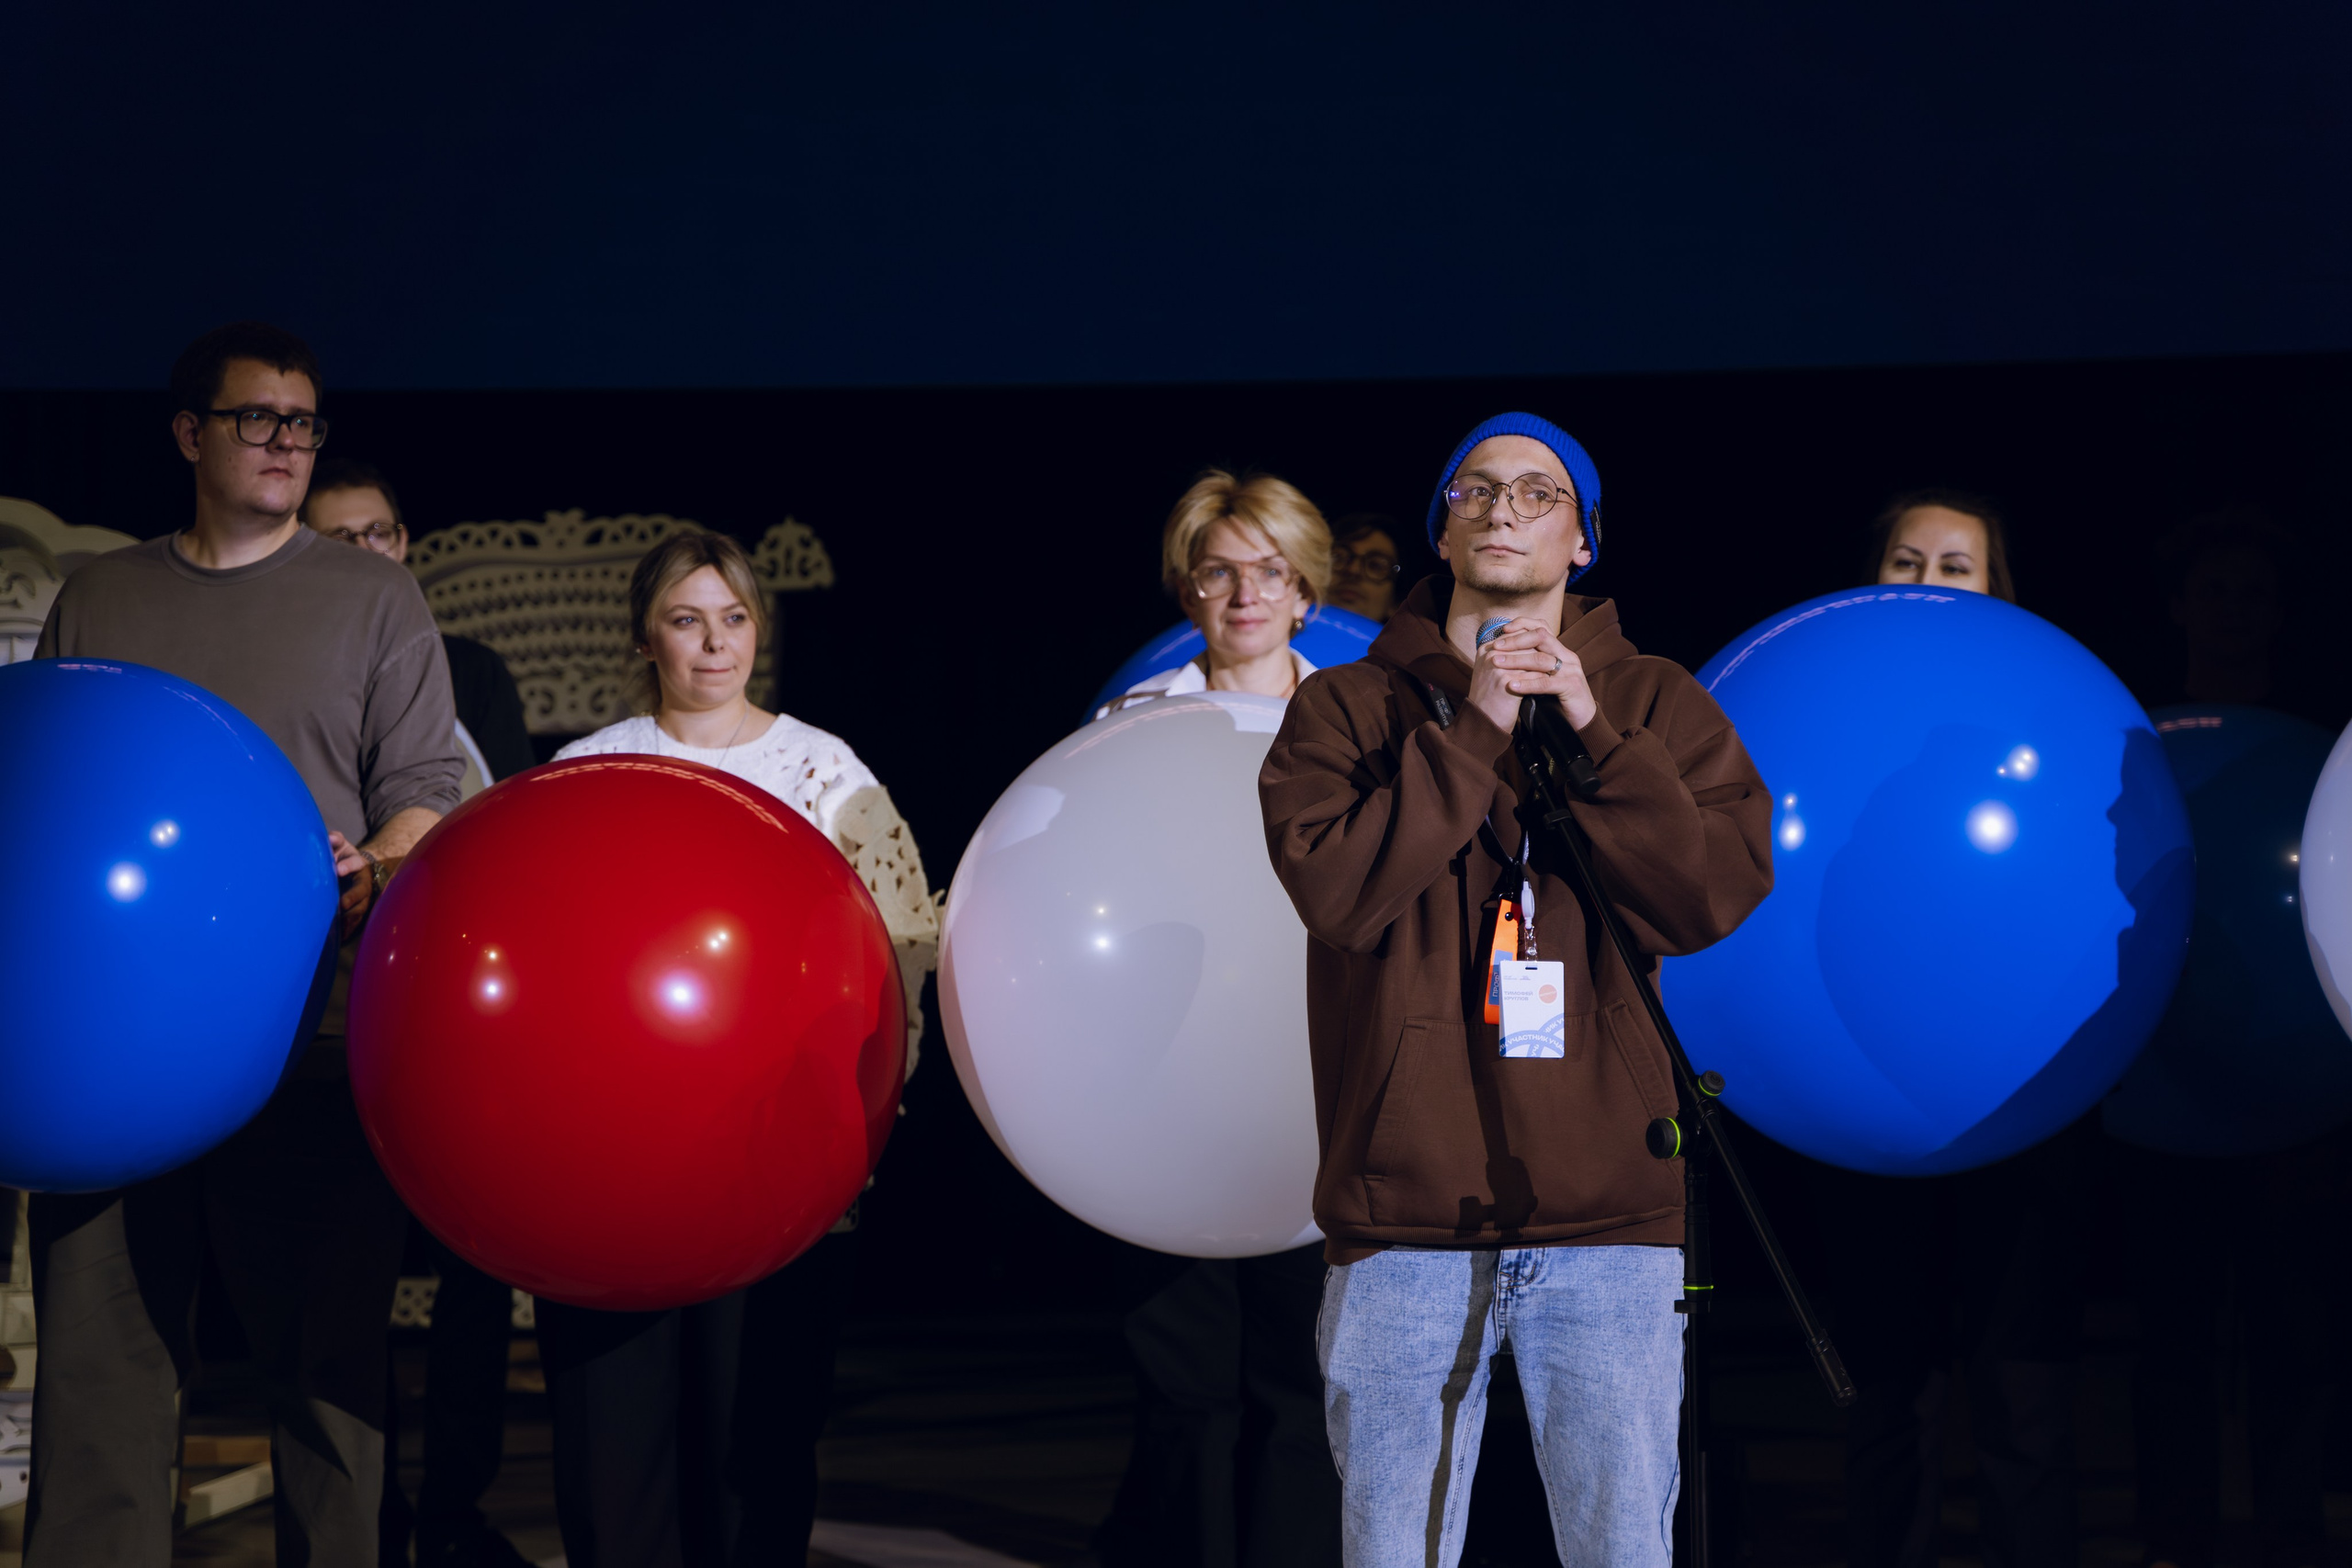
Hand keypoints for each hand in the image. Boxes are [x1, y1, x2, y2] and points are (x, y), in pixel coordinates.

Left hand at [328, 830, 377, 942]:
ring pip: (359, 909)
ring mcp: (362, 898)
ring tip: (337, 924)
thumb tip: (330, 838)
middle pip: (361, 892)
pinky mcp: (358, 910)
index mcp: (357, 864)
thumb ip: (334, 839)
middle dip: (351, 899)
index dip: (348, 866)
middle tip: (340, 905)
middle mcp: (363, 882)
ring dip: (349, 917)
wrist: (353, 868)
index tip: (338, 870)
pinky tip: (338, 938)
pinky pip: (355, 922)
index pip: (355, 863)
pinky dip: (347, 930)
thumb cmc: (341, 855)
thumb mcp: (339, 844)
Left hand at [1467, 617, 1597, 734]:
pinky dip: (1527, 683)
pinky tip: (1511, 685)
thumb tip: (1503, 654)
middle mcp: (1567, 656)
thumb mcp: (1544, 676)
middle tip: (1495, 646)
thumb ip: (1531, 665)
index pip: (1542, 628)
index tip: (1503, 629)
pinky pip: (1546, 683)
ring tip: (1497, 663)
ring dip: (1516, 660)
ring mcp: (1571, 670)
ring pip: (1541, 659)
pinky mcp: (1572, 686)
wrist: (1581, 720)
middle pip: (1541, 637)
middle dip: (1516, 640)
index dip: (1523, 625)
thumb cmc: (1558, 698)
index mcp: (1561, 651)